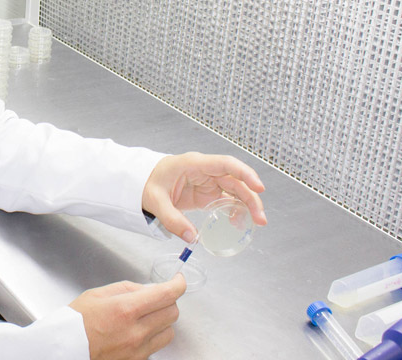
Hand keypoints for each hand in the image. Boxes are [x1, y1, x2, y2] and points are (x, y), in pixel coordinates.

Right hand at [69, 275, 185, 359]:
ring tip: (146, 316)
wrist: (65, 349)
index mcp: (125, 309)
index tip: (178, 280)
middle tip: (156, 297)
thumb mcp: (98, 294)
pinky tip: (137, 332)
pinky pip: (156, 346)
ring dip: (162, 321)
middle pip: (172, 312)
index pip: (166, 294)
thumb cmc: (76, 321)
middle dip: (168, 301)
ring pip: (169, 332)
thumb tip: (149, 288)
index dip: (178, 284)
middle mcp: (136, 332)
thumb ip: (128, 288)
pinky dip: (152, 337)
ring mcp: (138, 350)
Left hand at [142, 152, 266, 242]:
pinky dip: (235, 209)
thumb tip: (191, 237)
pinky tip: (239, 222)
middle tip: (260, 218)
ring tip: (256, 223)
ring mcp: (207, 181)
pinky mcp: (206, 192)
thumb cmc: (147, 182)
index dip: (245, 173)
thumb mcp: (155, 201)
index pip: (225, 164)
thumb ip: (172, 219)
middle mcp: (205, 170)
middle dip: (251, 197)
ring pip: (235, 190)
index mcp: (194, 164)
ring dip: (247, 204)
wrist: (141, 181)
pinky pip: (226, 199)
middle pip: (235, 180)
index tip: (259, 187)